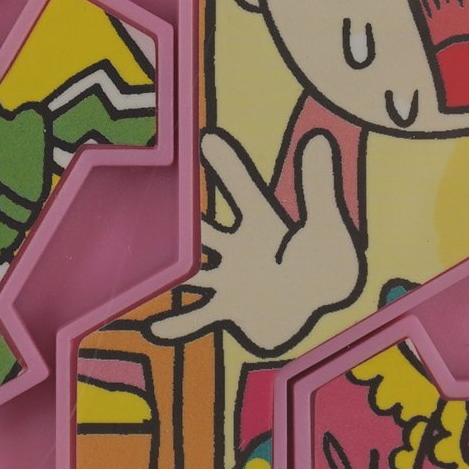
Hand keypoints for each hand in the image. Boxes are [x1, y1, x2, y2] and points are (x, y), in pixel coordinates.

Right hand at [148, 129, 363, 355]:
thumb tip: (319, 139)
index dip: (225, 165)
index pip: (239, 189)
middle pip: (201, 229)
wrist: (326, 307)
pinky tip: (156, 328)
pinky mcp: (231, 309)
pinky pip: (200, 316)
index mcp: (262, 223)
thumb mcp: (326, 223)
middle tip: (149, 198)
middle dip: (178, 217)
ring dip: (168, 272)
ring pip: (190, 272)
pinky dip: (179, 323)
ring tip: (138, 268)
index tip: (205, 139)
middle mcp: (239, 248)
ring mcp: (231, 279)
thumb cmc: (330, 262)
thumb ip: (319, 186)